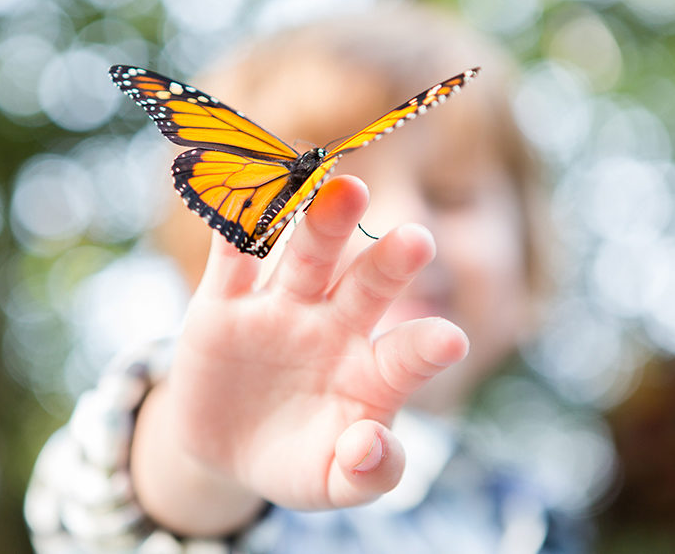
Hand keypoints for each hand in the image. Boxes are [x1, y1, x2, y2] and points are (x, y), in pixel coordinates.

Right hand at [132, 175, 468, 531]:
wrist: (226, 447)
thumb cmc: (299, 461)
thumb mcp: (331, 484)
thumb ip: (365, 474)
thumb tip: (371, 445)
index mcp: (371, 373)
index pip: (405, 356)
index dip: (426, 348)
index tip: (451, 340)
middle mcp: (333, 328)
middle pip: (365, 288)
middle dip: (388, 264)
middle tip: (417, 239)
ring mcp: (280, 310)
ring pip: (306, 259)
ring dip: (324, 225)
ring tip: (344, 190)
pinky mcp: (223, 304)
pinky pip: (230, 260)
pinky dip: (234, 230)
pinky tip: (244, 197)